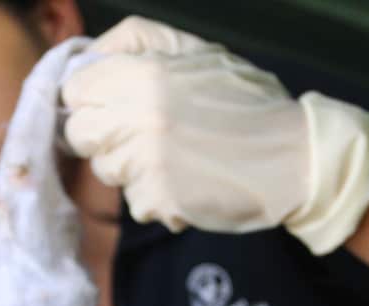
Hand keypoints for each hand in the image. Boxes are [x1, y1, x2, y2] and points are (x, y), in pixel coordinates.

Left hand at [62, 16, 368, 254]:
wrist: (294, 157)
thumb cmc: (246, 102)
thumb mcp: (197, 50)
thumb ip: (136, 41)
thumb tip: (88, 56)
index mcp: (145, 73)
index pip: (74, 89)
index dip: (89, 98)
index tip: (107, 106)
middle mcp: (139, 116)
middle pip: (80, 133)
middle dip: (103, 135)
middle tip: (140, 135)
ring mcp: (147, 162)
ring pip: (105, 170)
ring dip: (131, 168)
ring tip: (172, 157)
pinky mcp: (160, 199)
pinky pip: (134, 202)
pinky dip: (156, 198)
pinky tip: (186, 182)